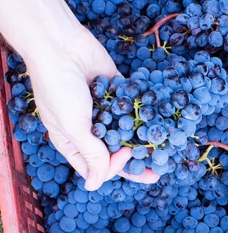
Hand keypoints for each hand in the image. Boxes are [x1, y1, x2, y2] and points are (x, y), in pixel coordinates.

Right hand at [25, 28, 157, 190]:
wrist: (60, 45)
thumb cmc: (58, 87)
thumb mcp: (73, 126)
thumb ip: (91, 154)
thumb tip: (94, 187)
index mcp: (71, 142)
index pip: (96, 167)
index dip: (114, 168)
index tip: (126, 154)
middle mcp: (87, 129)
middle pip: (114, 153)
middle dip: (136, 161)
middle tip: (160, 170)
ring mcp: (102, 110)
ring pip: (126, 130)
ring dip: (143, 138)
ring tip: (165, 146)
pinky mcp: (115, 90)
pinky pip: (132, 105)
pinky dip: (144, 111)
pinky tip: (162, 119)